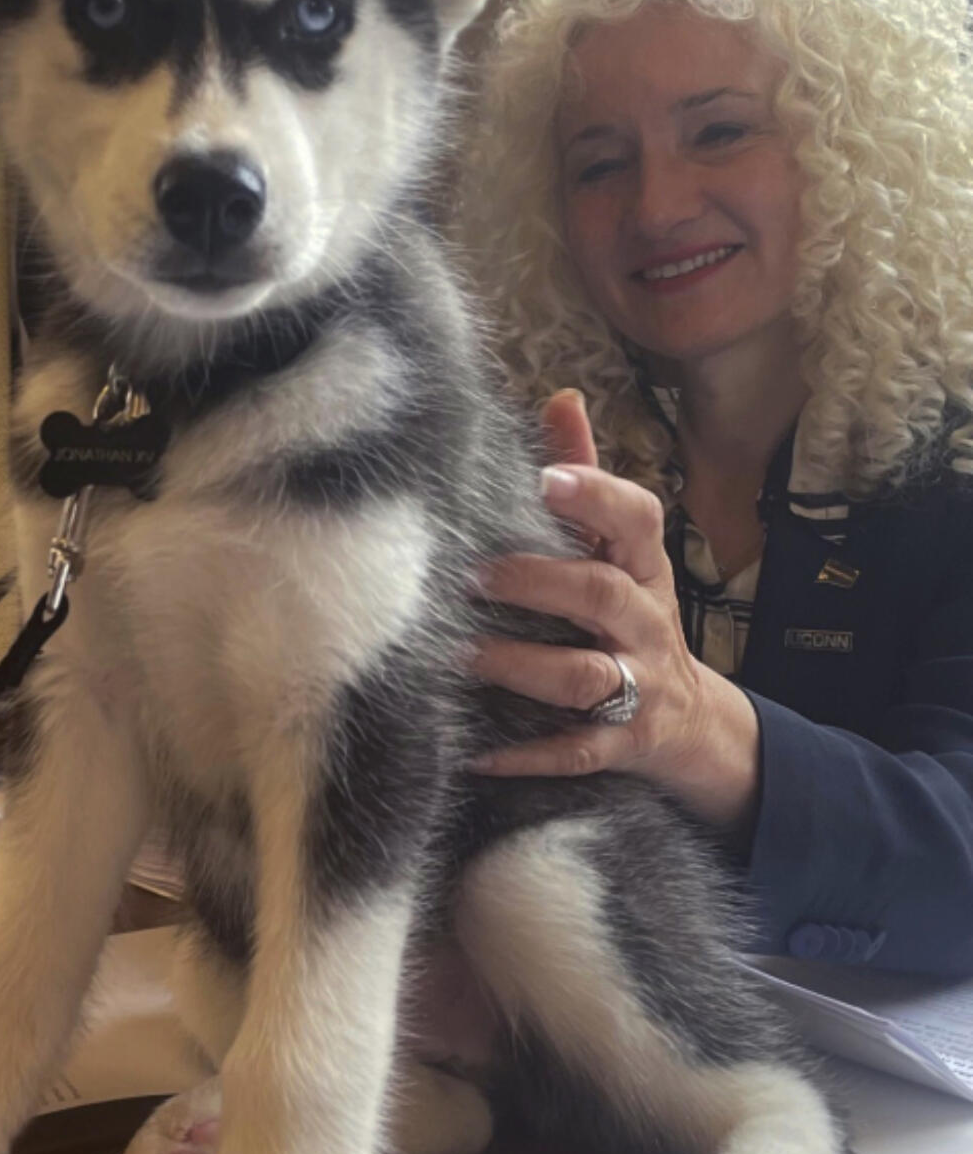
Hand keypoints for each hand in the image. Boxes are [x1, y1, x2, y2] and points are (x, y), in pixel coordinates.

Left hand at [471, 391, 760, 831]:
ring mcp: (638, 687)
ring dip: (522, 666)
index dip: (595, 496)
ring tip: (462, 655)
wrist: (693, 725)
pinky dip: (527, 755)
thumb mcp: (620, 553)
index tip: (543, 477)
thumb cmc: (631, 620)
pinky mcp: (622, 745)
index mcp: (642, 567)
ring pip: (586, 676)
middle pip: (602, 595)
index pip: (636, 520)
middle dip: (539, 582)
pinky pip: (574, 751)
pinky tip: (475, 751)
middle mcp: (645, 623)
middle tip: (472, 574)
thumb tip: (560, 398)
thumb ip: (587, 481)